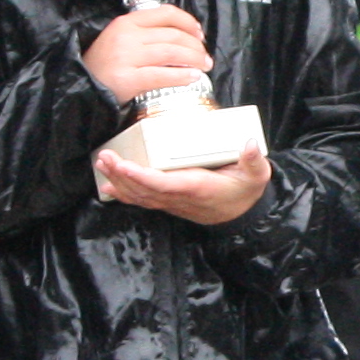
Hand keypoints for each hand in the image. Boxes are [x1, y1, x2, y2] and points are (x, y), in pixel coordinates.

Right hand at [83, 3, 211, 103]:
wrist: (79, 85)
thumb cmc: (102, 65)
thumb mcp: (119, 38)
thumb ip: (144, 33)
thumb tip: (182, 37)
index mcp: (126, 22)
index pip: (166, 13)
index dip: (188, 22)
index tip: (199, 33)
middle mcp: (127, 36)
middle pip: (173, 35)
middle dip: (196, 46)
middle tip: (205, 57)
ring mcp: (126, 57)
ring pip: (172, 53)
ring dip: (194, 60)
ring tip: (203, 67)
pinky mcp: (128, 79)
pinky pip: (163, 75)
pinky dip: (182, 76)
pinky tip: (192, 78)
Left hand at [95, 135, 270, 224]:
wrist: (243, 215)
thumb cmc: (246, 191)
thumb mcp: (257, 176)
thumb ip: (254, 161)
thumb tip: (251, 144)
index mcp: (197, 188)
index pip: (164, 184)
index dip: (141, 177)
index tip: (124, 165)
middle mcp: (180, 197)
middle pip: (145, 190)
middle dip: (122, 174)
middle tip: (105, 156)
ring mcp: (172, 202)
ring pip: (140, 196)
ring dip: (119, 181)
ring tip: (103, 163)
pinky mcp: (169, 202)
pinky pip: (143, 200)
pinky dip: (125, 193)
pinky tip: (109, 185)